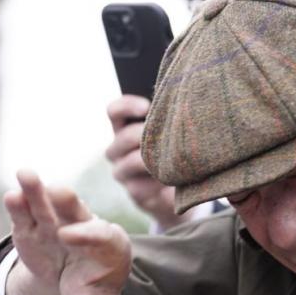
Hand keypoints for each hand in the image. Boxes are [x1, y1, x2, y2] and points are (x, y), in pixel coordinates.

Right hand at [4, 170, 131, 294]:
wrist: (77, 278)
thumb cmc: (94, 288)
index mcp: (108, 244)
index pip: (101, 234)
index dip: (87, 233)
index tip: (69, 236)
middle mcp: (82, 227)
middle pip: (76, 210)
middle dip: (67, 201)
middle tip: (57, 192)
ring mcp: (55, 225)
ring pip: (47, 205)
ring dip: (36, 190)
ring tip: (25, 174)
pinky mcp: (31, 229)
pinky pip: (25, 215)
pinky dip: (18, 205)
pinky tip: (11, 195)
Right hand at [106, 95, 189, 229]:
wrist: (181, 193)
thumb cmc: (177, 153)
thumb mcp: (171, 134)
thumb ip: (167, 119)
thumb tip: (177, 102)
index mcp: (123, 129)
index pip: (114, 111)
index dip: (127, 106)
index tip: (147, 107)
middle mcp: (117, 150)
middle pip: (123, 136)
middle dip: (147, 134)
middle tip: (169, 135)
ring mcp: (122, 173)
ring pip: (132, 160)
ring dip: (153, 158)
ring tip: (173, 157)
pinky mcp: (134, 192)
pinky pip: (142, 183)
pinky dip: (160, 179)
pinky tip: (173, 179)